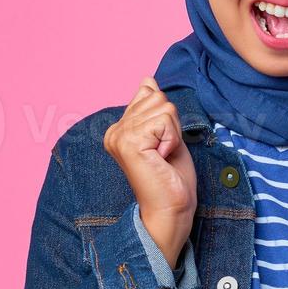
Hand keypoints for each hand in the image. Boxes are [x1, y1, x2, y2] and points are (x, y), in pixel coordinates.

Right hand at [103, 77, 196, 268]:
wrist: (171, 209)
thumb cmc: (171, 177)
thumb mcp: (166, 134)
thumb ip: (153, 109)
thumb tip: (147, 80)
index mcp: (120, 129)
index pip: (150, 93)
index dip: (168, 119)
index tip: (162, 146)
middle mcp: (114, 131)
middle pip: (158, 98)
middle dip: (172, 125)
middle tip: (164, 152)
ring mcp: (119, 136)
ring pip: (163, 107)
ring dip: (173, 133)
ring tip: (163, 156)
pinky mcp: (129, 142)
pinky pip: (164, 120)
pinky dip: (172, 139)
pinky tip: (161, 158)